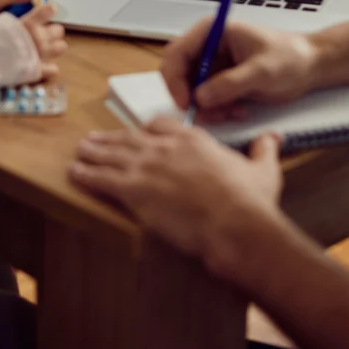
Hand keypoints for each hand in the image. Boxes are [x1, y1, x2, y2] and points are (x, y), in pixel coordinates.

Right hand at [20, 4, 67, 77]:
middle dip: (52, 32)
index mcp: (29, 24)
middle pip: (58, 30)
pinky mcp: (38, 70)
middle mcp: (39, 38)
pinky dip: (48, 68)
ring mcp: (40, 54)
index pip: (48, 11)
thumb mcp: (1, 22)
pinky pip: (53, 69)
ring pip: (61, 47)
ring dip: (55, 47)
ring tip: (45, 49)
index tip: (47, 12)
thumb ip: (18, 20)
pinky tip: (42, 66)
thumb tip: (27, 10)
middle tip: (43, 34)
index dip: (48, 11)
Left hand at [71, 119, 283, 269]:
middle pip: (130, 137)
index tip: (141, 134)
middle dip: (111, 139)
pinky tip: (74, 173)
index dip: (148, 130)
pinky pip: (102, 179)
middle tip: (94, 139)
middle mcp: (165, 147)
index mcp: (192, 139)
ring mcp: (147, 166)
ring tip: (80, 151)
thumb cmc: (251, 201)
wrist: (235, 224)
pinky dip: (86, 175)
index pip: (161, 125)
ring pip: (111, 155)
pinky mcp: (134, 190)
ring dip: (93, 153)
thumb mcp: (264, 170)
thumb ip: (265, 149)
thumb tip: (274, 137)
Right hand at [161, 19, 318, 121]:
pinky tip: (238, 111)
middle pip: (178, 74)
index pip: (176, 53)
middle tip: (211, 114)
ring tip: (233, 112)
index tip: (186, 102)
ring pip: (190, 92)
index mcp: (212, 31)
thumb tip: (200, 97)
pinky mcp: (218, 83)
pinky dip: (216, 111)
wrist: (309, 67)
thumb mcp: (263, 71)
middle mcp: (206, 47)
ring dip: (207, 108)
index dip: (175, 79)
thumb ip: (231, 83)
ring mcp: (211, 66)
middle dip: (191, 98)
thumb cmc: (290, 58)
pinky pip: (205, 102)